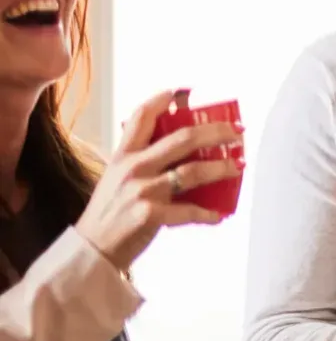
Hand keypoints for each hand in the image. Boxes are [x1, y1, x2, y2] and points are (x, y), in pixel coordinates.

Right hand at [74, 90, 243, 269]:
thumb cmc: (110, 212)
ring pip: (192, 172)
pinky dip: (207, 213)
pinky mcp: (150, 215)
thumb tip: (180, 149)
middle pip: (182, 138)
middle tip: (237, 130)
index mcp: (122, 156)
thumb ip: (141, 161)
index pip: (140, 118)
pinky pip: (189, 210)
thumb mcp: (116, 178)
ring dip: (221, 168)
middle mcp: (132, 168)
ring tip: (238, 166)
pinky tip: (219, 214)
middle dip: (215, 131)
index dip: (160, 101)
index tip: (179, 91)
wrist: (92, 248)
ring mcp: (141, 191)